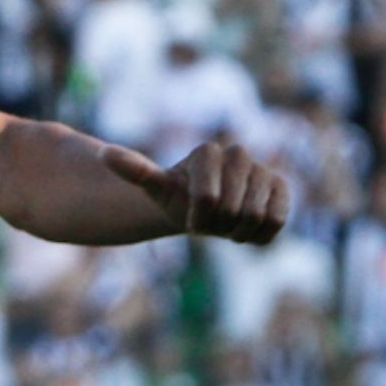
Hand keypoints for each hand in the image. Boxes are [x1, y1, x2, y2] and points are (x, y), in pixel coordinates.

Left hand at [103, 141, 288, 243]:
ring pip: (256, 216)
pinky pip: (277, 221)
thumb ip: (134, 170)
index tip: (189, 215)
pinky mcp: (282, 188)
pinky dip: (260, 234)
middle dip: (218, 225)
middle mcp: (238, 154)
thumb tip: (103, 153)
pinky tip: (248, 225)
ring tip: (227, 222)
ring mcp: (263, 170)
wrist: (202, 208)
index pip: (208, 199)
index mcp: (208, 152)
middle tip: (210, 220)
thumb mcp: (154, 188)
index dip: (198, 218)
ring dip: (238, 231)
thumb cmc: (176, 197)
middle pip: (234, 209)